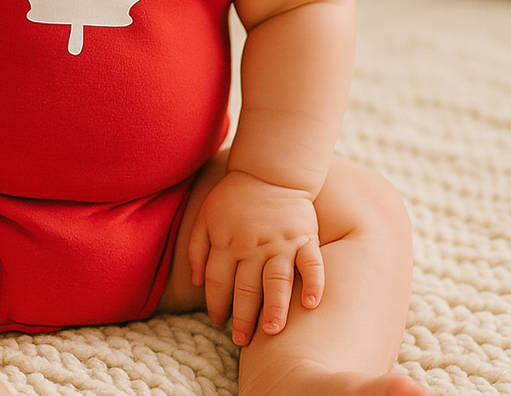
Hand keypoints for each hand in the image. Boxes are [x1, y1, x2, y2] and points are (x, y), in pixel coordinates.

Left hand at [187, 170, 323, 345]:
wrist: (269, 169)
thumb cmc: (235, 195)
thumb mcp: (206, 215)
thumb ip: (196, 247)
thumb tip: (196, 282)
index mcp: (227, 240)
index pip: (217, 281)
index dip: (215, 304)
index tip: (217, 321)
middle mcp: (253, 245)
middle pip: (245, 288)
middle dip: (242, 318)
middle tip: (241, 341)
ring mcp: (281, 242)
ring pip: (277, 282)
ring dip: (274, 309)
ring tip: (272, 332)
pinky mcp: (304, 237)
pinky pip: (312, 263)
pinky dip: (314, 284)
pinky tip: (311, 304)